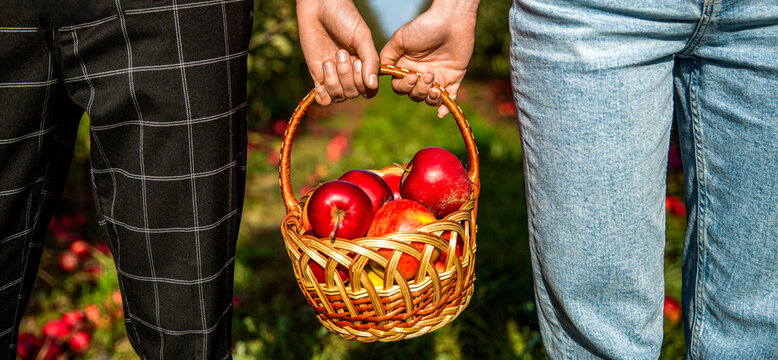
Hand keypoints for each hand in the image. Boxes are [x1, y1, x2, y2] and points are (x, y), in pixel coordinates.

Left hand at [297, 0, 379, 104]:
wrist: (319, 6)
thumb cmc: (344, 16)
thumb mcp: (362, 37)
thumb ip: (370, 60)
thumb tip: (371, 85)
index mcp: (365, 65)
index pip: (369, 90)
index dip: (363, 83)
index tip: (357, 61)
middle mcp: (351, 73)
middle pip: (353, 93)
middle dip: (346, 76)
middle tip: (340, 52)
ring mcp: (334, 75)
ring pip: (338, 96)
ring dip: (334, 81)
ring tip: (329, 60)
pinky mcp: (317, 75)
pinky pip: (322, 98)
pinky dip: (322, 95)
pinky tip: (320, 83)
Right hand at [380, 0, 478, 117]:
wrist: (451, 19)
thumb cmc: (424, 26)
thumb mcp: (400, 39)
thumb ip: (387, 56)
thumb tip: (377, 73)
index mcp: (408, 67)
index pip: (400, 87)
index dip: (404, 87)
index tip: (412, 76)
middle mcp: (421, 75)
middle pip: (415, 96)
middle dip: (419, 90)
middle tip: (428, 74)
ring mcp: (438, 78)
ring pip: (430, 100)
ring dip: (430, 98)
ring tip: (435, 86)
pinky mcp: (454, 78)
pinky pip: (450, 99)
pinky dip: (445, 107)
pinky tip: (441, 112)